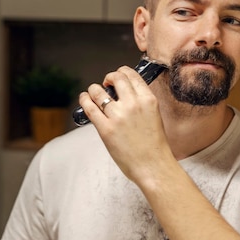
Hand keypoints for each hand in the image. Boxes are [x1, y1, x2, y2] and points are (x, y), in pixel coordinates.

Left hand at [79, 65, 173, 187]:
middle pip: (115, 77)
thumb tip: (123, 94)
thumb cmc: (154, 146)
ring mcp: (119, 116)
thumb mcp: (154, 116)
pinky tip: (84, 100)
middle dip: (108, 77)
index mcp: (148, 100)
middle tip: (105, 84)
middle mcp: (134, 104)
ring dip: (93, 89)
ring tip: (92, 93)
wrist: (154, 166)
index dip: (120, 72)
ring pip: (98, 91)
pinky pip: (89, 108)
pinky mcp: (106, 129)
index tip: (116, 77)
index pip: (131, 75)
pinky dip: (84, 100)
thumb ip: (141, 103)